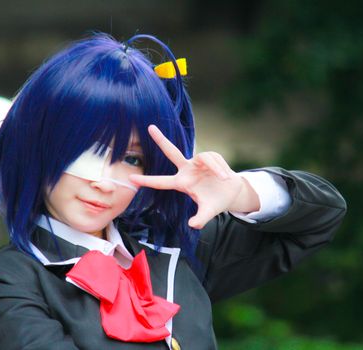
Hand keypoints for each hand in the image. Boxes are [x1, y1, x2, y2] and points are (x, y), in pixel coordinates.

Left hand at [129, 125, 259, 228]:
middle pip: (171, 152)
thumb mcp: (208, 212)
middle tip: (150, 127)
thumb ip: (200, 219)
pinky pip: (214, 158)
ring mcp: (197, 161)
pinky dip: (220, 167)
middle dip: (161, 140)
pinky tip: (225, 175)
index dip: (146, 180)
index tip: (130, 178)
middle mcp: (186, 169)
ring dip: (215, 168)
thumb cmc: (215, 202)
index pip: (160, 182)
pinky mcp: (209, 156)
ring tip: (223, 178)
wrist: (232, 192)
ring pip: (204, 158)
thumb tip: (192, 225)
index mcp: (181, 183)